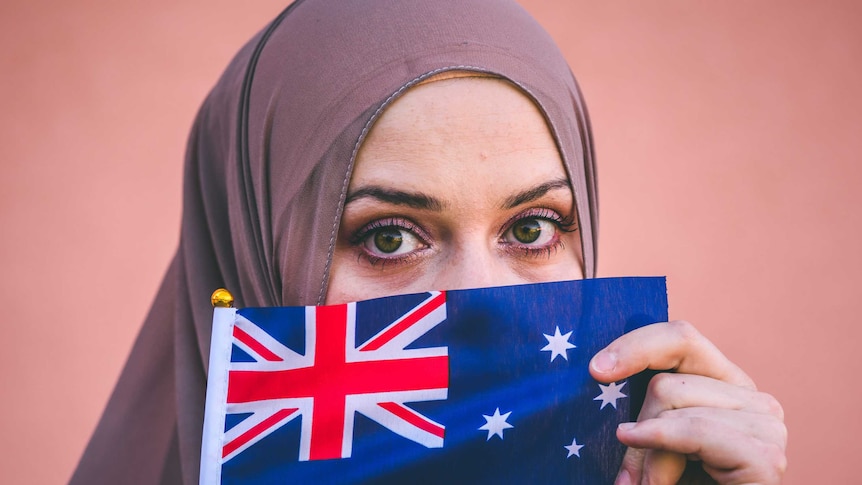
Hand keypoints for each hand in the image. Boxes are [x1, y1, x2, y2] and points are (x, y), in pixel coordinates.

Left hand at [589, 321, 786, 484]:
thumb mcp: (651, 444)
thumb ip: (642, 410)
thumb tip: (600, 368)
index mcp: (723, 384)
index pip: (680, 337)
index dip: (636, 346)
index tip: (595, 371)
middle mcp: (751, 396)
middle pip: (668, 379)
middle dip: (637, 426)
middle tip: (631, 476)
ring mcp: (766, 424)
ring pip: (673, 401)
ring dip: (649, 455)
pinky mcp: (765, 456)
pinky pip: (695, 430)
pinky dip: (661, 448)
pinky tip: (648, 480)